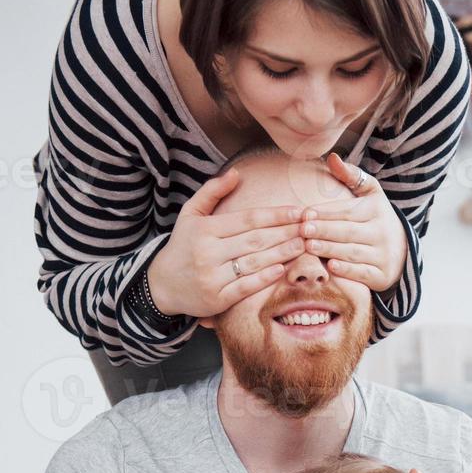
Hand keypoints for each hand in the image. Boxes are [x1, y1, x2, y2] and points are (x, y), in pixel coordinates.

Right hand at [147, 169, 305, 318]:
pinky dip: (264, 278)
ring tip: (304, 245)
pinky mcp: (216, 299)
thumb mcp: (190, 215)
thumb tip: (236, 173)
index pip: (247, 219)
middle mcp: (208, 252)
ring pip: (254, 262)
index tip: (299, 211)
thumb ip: (212, 192)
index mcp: (205, 230)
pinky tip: (282, 269)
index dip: (275, 215)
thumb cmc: (182, 246)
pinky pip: (245, 287)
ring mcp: (212, 277)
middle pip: (255, 240)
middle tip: (310, 227)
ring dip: (282, 253)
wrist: (161, 285)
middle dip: (286, 233)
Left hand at [298, 153, 406, 292]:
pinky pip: (363, 273)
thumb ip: (350, 175)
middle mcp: (382, 232)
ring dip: (330, 250)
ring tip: (309, 246)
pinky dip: (347, 270)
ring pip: (353, 252)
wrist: (401, 251)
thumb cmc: (375, 218)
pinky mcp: (382, 275)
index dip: (325, 213)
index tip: (304, 214)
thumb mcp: (370, 193)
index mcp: (376, 210)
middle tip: (303, 230)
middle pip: (348, 231)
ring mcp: (383, 255)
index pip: (347, 211)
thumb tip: (332, 158)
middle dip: (324, 231)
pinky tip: (331, 267)